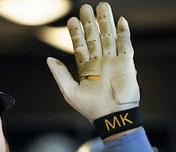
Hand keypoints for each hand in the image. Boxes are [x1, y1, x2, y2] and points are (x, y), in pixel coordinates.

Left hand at [47, 2, 139, 121]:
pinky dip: (123, 33)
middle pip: (94, 38)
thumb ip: (60, 74)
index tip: (72, 20)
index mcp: (86, 68)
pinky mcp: (126, 64)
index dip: (76, 33)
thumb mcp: (69, 91)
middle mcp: (99, 62)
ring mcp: (113, 62)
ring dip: (106, 22)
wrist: (112, 116)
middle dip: (90, 23)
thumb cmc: (90, 108)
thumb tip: (48, 59)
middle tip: (85, 8)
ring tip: (102, 7)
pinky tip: (120, 21)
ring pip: (109, 37)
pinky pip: (125, 45)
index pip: (80, 46)